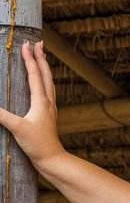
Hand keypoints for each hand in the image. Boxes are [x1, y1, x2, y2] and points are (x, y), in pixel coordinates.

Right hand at [0, 41, 64, 168]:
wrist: (52, 159)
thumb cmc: (37, 144)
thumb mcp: (17, 128)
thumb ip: (1, 115)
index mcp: (41, 102)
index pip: (35, 75)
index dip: (30, 59)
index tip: (26, 45)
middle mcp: (48, 102)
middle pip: (46, 75)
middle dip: (41, 58)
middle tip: (38, 43)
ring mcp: (50, 108)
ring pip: (49, 83)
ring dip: (45, 68)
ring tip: (42, 57)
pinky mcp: (48, 115)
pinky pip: (48, 92)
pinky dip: (45, 81)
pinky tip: (42, 83)